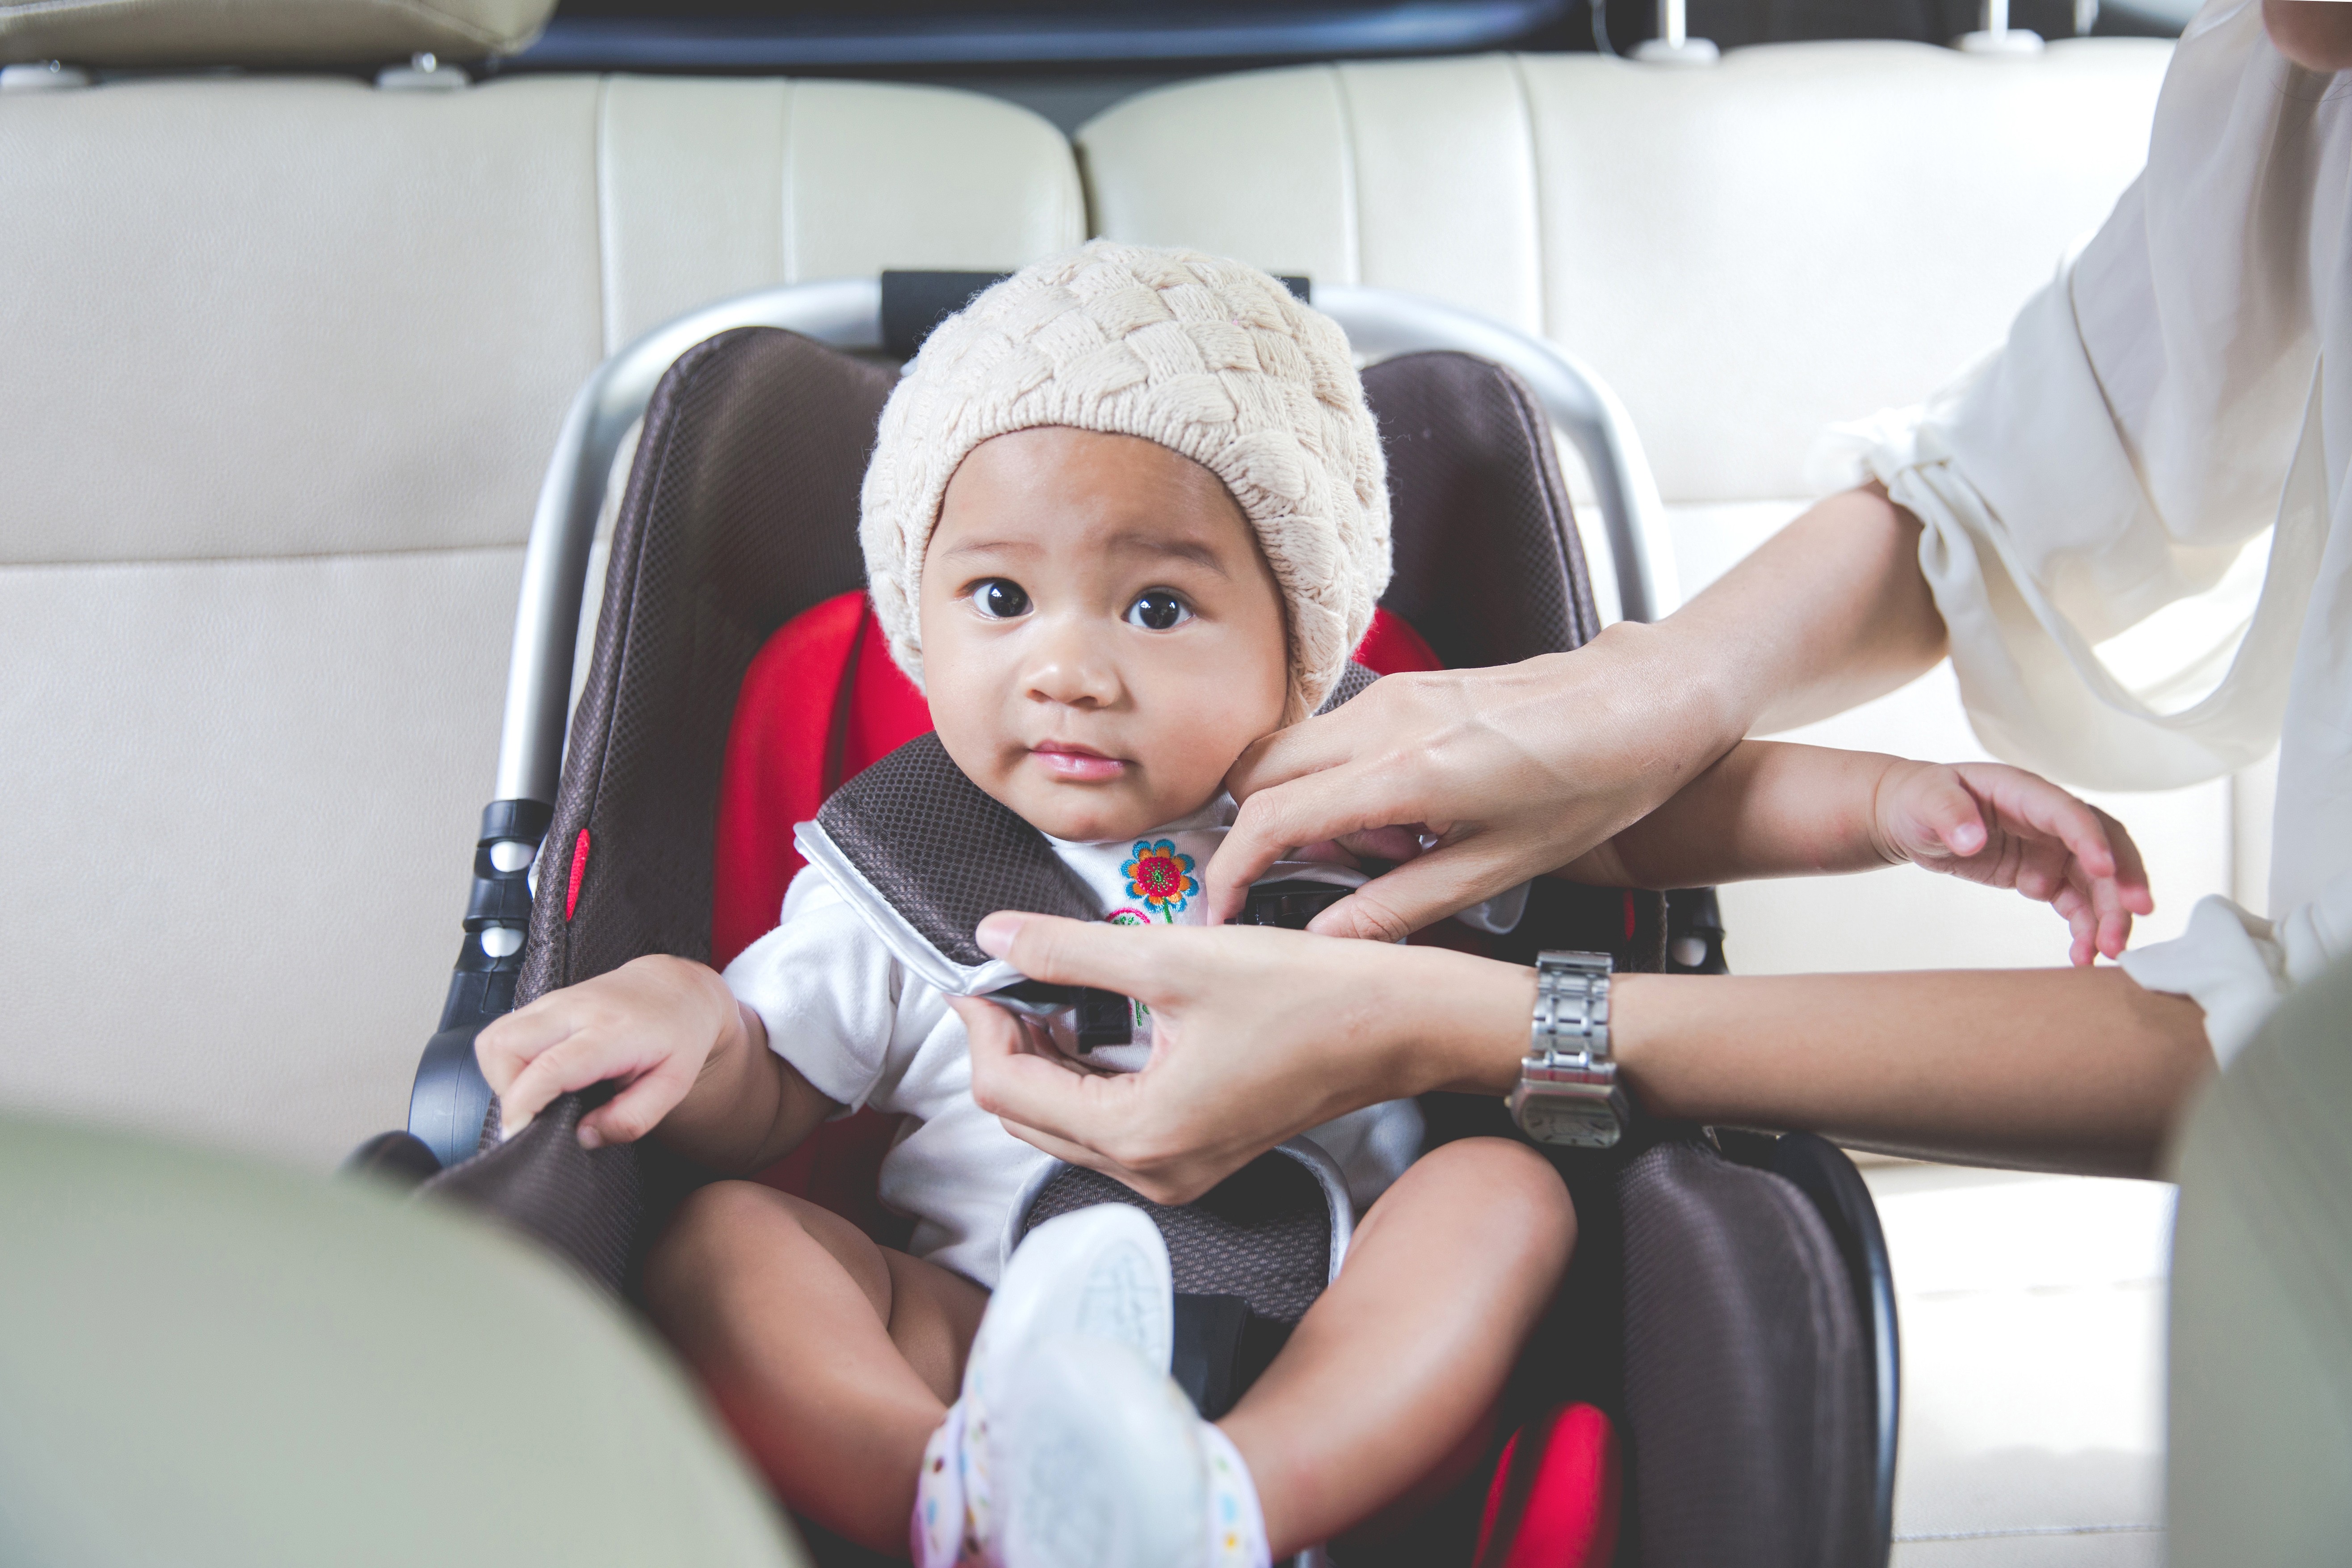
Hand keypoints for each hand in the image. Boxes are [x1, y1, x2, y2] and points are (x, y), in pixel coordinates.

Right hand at [475, 953, 752, 1147]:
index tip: (519, 1132)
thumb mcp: (673, 1086)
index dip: (524, 1104)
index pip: (550, 1067)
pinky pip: (503, 1031)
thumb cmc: (677, 1037)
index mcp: (612, 1032)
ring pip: (495, 1037)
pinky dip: (506, 1061)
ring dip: (501, 1075)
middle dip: (504, 1090)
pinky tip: (536, 1075)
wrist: (674, 987)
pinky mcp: (543, 1002)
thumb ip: (632, 1118)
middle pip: (505, 1045)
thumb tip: (584, 1137)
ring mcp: (555, 1001)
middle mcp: (576, 1010)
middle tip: (533, 1113)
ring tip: (535, 1095)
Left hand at [953, 912, 1531, 1203]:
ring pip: (1066, 1125)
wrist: (1397, 1025)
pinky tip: (1091, 1023)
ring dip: (1044, 1062)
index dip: (980, 1028)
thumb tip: (996, 936)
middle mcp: (1154, 1173)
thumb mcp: (1174, 957)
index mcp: (1141, 1135)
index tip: (976, 974)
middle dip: (1004, 1047)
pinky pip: (1111, 1126)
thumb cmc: (1305, 994)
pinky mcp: (1198, 1155)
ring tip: (1046, 992)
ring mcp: (1178, 1172)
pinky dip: (1086, 1077)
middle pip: (1028, 1119)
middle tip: (1004, 978)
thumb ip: (1071, 950)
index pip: (1009, 1093)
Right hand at [1208, 625, 1734, 940]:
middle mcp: (1387, 720)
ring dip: (1301, 807)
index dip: (1231, 872)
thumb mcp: (1505, 866)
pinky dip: (1337, 781)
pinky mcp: (1410, 686)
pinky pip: (1334, 734)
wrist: (1649, 698)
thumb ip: (1402, 905)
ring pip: (1289, 750)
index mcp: (1409, 772)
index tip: (1224, 908)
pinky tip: (1400, 816)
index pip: (1270, 818)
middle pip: (1254, 772)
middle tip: (1305, 883)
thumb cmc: (1600, 778)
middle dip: (1256, 835)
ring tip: (1378, 851)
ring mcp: (1396, 694)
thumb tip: (1329, 938)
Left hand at [1872, 760, 2152, 965]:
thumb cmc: (1920, 799)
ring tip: (2107, 951)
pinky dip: (2085, 928)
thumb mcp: (1925, 799)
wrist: (1911, 817)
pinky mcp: (2044, 876)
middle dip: (2121, 885)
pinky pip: (2076, 903)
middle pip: (2101, 848)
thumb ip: (1948, 814)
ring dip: (2108, 916)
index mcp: (2024, 792)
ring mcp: (2050, 849)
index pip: (2069, 813)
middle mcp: (2047, 820)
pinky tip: (2084, 954)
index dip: (2091, 840)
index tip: (2105, 870)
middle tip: (2128, 923)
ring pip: (2096, 882)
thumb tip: (1972, 839)